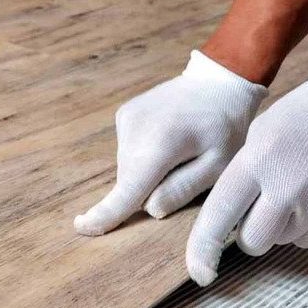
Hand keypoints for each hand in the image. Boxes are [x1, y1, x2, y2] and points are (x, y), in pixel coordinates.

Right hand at [74, 51, 267, 235]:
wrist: (217, 81)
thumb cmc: (226, 126)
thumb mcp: (220, 164)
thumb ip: (183, 189)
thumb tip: (150, 208)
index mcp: (161, 144)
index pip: (128, 189)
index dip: (106, 213)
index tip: (82, 227)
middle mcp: (135, 129)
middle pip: (129, 182)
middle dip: (148, 189)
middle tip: (185, 170)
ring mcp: (126, 119)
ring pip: (127, 168)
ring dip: (146, 173)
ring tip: (177, 152)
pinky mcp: (124, 115)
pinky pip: (127, 152)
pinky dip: (142, 156)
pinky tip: (166, 140)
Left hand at [187, 62, 307, 285]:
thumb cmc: (306, 115)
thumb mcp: (261, 132)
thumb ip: (241, 173)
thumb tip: (223, 213)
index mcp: (258, 161)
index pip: (219, 214)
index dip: (203, 246)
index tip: (198, 271)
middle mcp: (287, 188)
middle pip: (253, 241)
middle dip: (250, 232)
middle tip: (260, 204)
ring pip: (282, 241)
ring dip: (280, 225)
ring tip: (295, 187)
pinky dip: (307, 225)